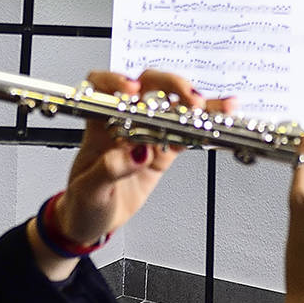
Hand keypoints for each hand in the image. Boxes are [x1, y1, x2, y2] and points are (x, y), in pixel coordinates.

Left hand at [54, 70, 232, 245]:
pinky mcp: (163, 152)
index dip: (117, 81)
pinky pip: (185, 133)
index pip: (102, 86)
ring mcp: (146, 134)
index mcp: (98, 124)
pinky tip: (221, 117)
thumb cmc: (81, 202)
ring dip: (195, 103)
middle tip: (187, 99)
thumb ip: (110, 169)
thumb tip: (137, 153)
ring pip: (172, 107)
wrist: (90, 222)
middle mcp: (123, 122)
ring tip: (217, 106)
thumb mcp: (88, 189)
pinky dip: (203, 126)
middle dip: (170, 86)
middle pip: (147, 87)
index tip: (133, 91)